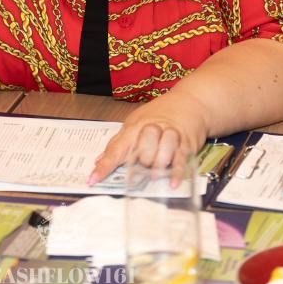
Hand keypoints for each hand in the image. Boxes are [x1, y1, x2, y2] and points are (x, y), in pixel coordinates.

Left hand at [89, 98, 206, 185]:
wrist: (190, 100)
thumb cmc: (160, 113)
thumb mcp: (135, 123)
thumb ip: (118, 143)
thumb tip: (98, 160)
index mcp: (135, 126)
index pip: (116, 147)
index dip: (104, 165)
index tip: (92, 180)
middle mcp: (152, 128)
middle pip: (143, 145)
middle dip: (142, 158)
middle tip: (142, 165)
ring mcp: (170, 134)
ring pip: (164, 148)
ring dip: (159, 163)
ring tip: (154, 174)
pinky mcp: (187, 143)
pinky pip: (181, 158)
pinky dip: (176, 172)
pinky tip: (172, 183)